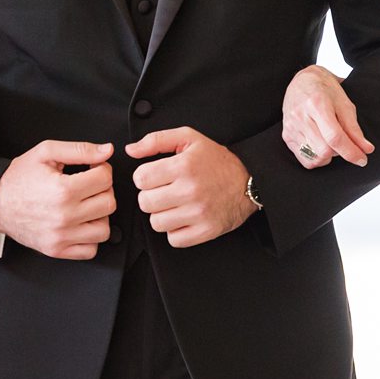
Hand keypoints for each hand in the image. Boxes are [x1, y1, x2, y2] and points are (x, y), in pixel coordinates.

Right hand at [0, 141, 115, 258]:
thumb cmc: (17, 179)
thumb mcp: (45, 153)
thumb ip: (80, 149)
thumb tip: (107, 151)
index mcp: (63, 190)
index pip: (105, 178)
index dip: (102, 168)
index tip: (93, 168)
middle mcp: (64, 216)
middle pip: (109, 203)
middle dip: (103, 190)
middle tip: (89, 185)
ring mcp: (61, 236)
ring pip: (104, 229)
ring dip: (100, 216)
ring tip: (86, 205)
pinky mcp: (57, 250)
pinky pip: (90, 250)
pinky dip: (90, 238)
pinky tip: (80, 224)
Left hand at [128, 127, 256, 247]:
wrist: (249, 182)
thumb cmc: (216, 160)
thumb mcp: (188, 139)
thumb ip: (156, 140)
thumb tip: (130, 150)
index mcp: (184, 166)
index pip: (140, 179)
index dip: (144, 177)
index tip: (155, 177)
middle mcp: (191, 190)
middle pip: (145, 203)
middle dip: (151, 196)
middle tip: (164, 191)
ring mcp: (199, 213)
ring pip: (156, 223)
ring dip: (162, 215)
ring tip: (174, 205)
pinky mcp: (206, 230)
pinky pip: (174, 240)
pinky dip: (175, 231)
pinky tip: (184, 218)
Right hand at [282, 65, 372, 168]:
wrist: (302, 81)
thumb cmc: (325, 90)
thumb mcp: (344, 104)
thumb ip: (354, 129)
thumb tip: (366, 149)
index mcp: (317, 104)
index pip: (334, 137)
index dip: (351, 152)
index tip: (362, 159)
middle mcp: (300, 116)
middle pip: (324, 150)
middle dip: (339, 152)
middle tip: (342, 141)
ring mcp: (291, 127)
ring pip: (314, 158)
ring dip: (328, 156)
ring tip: (330, 141)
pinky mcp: (286, 136)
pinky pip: (305, 160)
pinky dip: (317, 158)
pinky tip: (320, 145)